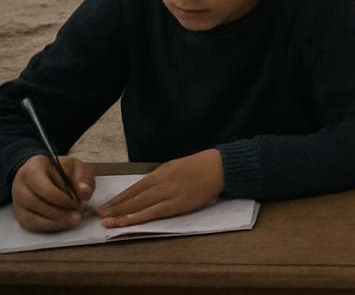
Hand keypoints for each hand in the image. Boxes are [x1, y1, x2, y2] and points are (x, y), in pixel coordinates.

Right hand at [10, 155, 94, 232]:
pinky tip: (62, 223)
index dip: (63, 199)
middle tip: (78, 215)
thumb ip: (83, 178)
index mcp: (34, 168)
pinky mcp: (19, 213)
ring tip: (73, 220)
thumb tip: (84, 193)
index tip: (79, 203)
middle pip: (35, 203)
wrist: (47, 172)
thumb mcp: (76, 167)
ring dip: (54, 221)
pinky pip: (29, 224)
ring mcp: (17, 200)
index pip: (45, 188)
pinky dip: (47, 226)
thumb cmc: (63, 170)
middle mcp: (20, 184)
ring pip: (31, 216)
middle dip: (59, 212)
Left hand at [99, 149, 222, 228]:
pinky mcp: (177, 204)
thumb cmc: (201, 166)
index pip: (135, 187)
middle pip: (133, 197)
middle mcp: (161, 182)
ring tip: (107, 221)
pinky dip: (137, 217)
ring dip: (121, 214)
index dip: (119, 197)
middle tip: (99, 215)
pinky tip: (126, 222)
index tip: (106, 205)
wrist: (220, 167)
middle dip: (115, 206)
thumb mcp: (177, 166)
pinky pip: (153, 212)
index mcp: (161, 172)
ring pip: (139, 205)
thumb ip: (163, 177)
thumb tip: (147, 188)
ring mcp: (168, 193)